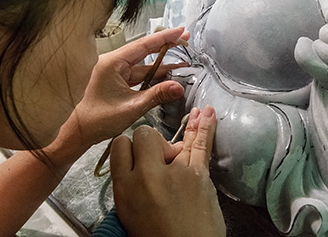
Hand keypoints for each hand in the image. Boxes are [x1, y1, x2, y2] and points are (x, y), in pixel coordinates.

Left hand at [50, 27, 190, 160]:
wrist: (73, 133)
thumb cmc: (95, 120)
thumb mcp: (131, 108)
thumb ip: (157, 95)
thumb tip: (179, 87)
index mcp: (112, 62)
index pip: (144, 45)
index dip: (165, 38)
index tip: (181, 31)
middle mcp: (111, 64)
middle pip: (144, 53)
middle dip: (166, 49)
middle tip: (186, 42)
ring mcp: (112, 73)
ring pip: (141, 68)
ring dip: (161, 68)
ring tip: (182, 66)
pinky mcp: (112, 83)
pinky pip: (135, 77)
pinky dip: (150, 79)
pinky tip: (165, 80)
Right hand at [110, 106, 225, 236]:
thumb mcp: (128, 214)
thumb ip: (129, 184)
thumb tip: (140, 164)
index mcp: (123, 188)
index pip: (120, 145)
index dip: (129, 147)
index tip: (136, 155)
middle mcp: (146, 175)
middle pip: (144, 136)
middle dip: (150, 143)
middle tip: (160, 162)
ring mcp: (174, 172)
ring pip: (169, 138)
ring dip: (183, 129)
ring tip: (194, 113)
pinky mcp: (198, 175)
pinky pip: (200, 144)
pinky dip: (205, 127)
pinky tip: (207, 112)